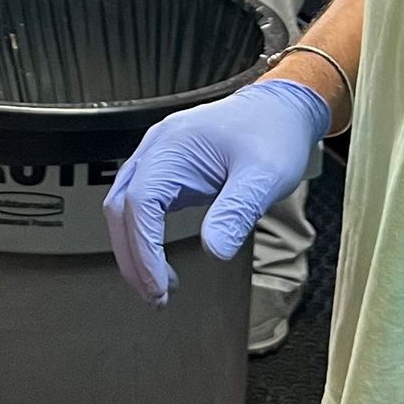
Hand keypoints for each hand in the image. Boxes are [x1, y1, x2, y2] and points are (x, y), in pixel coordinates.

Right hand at [103, 79, 330, 306]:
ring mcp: (159, 157)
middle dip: (131, 256)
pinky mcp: (167, 168)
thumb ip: (237, 211)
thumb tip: (214, 251)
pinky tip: (160, 259)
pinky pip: (140, 204)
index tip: (159, 287)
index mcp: (173, 147)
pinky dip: (143, 236)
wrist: (282, 106)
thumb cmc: (274, 133)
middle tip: (156, 297)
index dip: (143, 249)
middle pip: (121, 207)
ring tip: (157, 286)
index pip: (140, 204)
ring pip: (123, 206)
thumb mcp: (264, 175)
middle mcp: (157, 149)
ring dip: (133, 248)